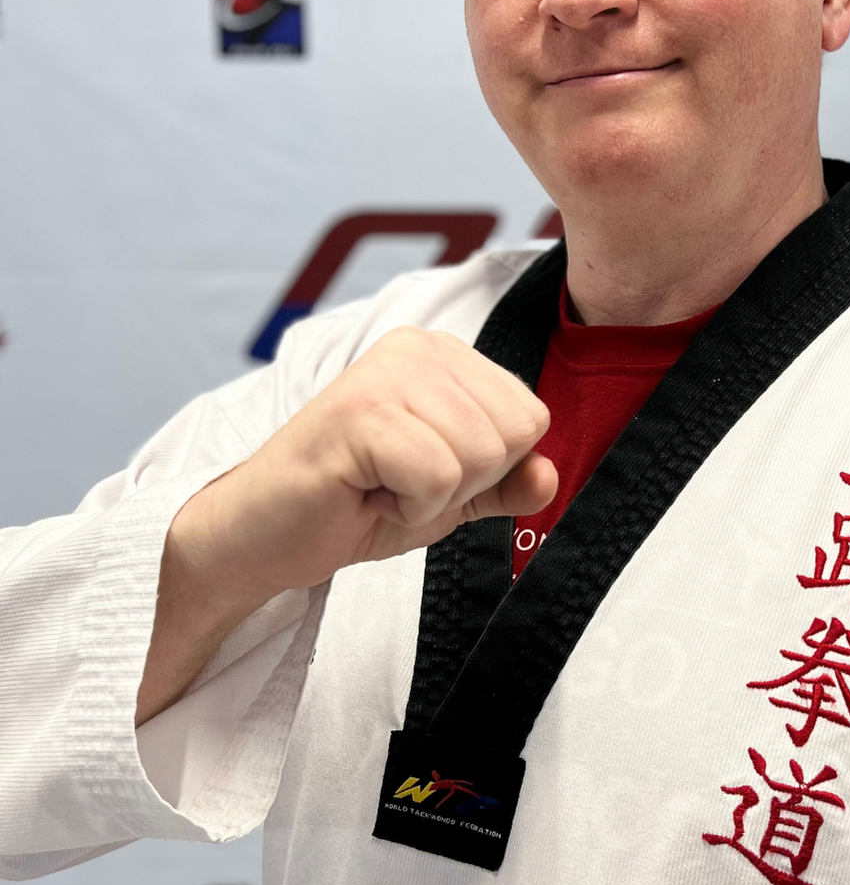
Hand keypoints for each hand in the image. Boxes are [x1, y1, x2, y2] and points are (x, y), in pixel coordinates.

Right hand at [137, 329, 556, 722]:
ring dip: (432, 498)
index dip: (488, 469)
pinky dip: (408, 508)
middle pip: (513, 435)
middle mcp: (418, 347)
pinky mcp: (360, 412)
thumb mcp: (451, 496)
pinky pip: (438, 479)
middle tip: (398, 483)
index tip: (424, 473)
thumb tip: (550, 474)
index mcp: (445, 354)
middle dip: (463, 483)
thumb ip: (506, 484)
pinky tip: (363, 493)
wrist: (264, 537)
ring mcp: (386, 374)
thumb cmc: (353, 505)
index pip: (531, 417)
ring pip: (481, 455)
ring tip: (380, 485)